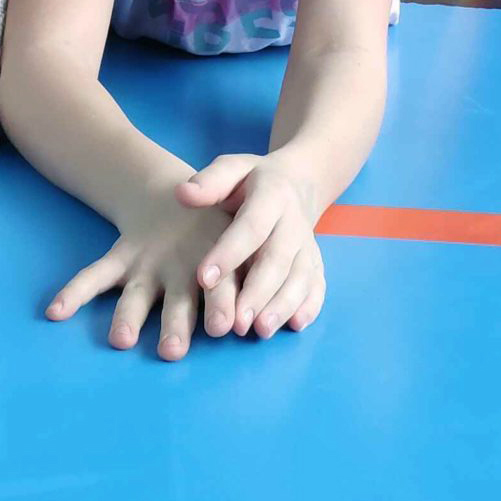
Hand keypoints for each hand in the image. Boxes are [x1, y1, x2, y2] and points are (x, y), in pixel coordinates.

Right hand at [44, 180, 238, 362]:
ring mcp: (148, 265)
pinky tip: (54, 312)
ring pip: (137, 295)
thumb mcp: (243, 240)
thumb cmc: (223, 230)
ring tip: (121, 340)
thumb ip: (254, 274)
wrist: (181, 195)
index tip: (224, 328)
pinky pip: (94, 276)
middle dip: (177, 324)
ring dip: (130, 317)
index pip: (222, 285)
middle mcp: (181, 268)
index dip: (222, 305)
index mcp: (217, 264)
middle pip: (180, 300)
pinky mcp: (123, 259)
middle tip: (174, 350)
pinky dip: (74, 292)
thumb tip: (288, 316)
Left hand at [176, 152, 326, 337]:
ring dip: (282, 306)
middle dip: (257, 292)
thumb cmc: (251, 180)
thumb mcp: (231, 169)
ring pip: (299, 277)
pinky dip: (309, 306)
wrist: (296, 181)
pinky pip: (317, 285)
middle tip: (235, 323)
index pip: (250, 227)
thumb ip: (209, 182)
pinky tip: (295, 325)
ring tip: (260, 331)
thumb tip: (182, 193)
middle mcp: (294, 222)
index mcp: (272, 195)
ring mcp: (308, 244)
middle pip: (278, 259)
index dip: (229, 252)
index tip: (203, 278)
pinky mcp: (317, 262)